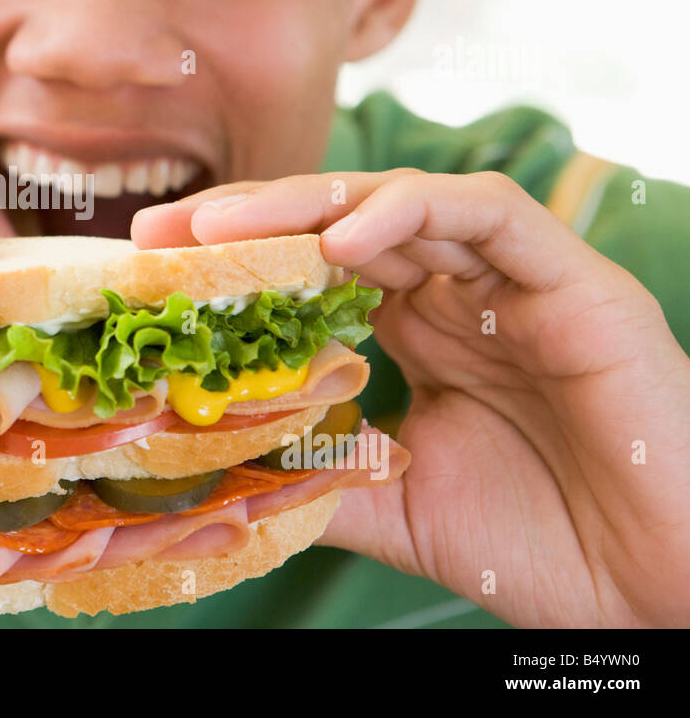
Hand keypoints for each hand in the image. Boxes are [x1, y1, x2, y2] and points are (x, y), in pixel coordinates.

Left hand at [132, 168, 689, 625]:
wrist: (658, 590)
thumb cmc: (544, 542)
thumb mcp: (400, 504)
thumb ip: (324, 474)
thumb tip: (228, 469)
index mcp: (421, 330)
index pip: (313, 266)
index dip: (237, 259)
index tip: (152, 268)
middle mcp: (460, 292)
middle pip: (339, 221)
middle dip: (246, 219)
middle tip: (158, 230)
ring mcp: (514, 279)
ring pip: (399, 201)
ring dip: (305, 205)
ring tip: (221, 230)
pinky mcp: (573, 279)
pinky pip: (487, 214)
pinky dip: (410, 213)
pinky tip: (341, 241)